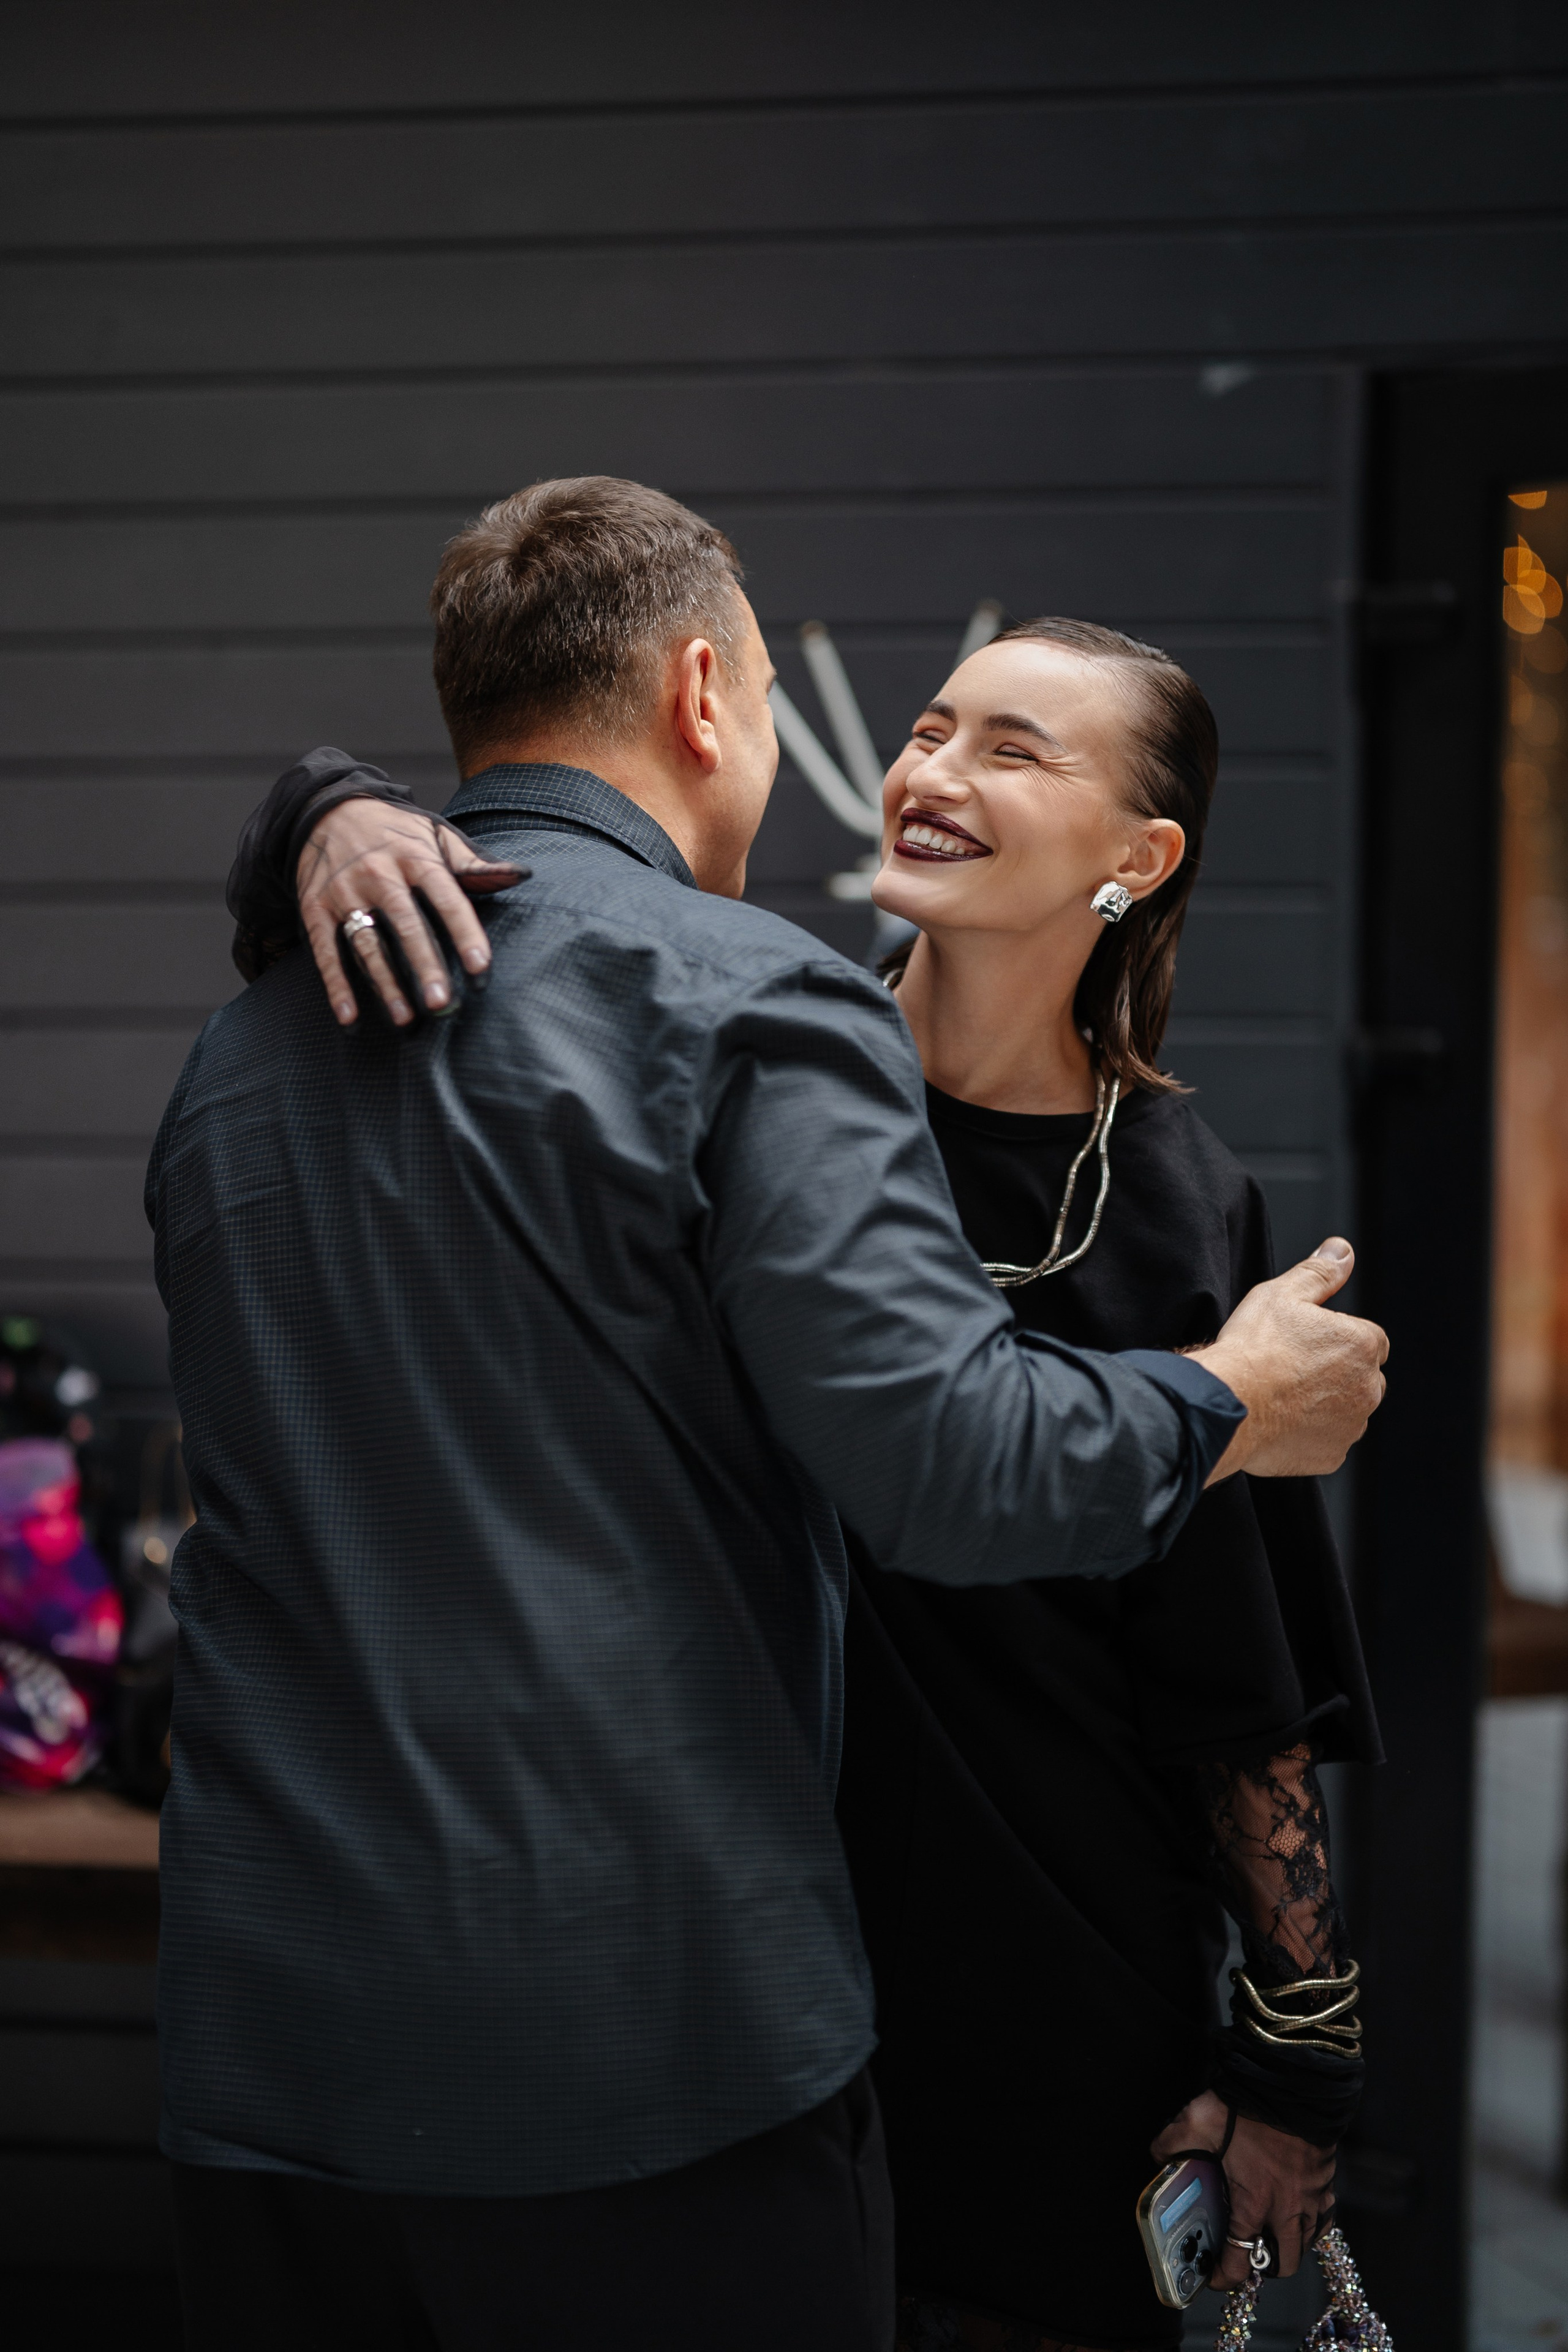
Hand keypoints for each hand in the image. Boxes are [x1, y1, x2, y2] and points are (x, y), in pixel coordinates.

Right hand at [296, 798, 524, 1026]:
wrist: (327, 808)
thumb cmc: (395, 832)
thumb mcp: (435, 835)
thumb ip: (474, 864)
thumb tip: (521, 875)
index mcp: (416, 858)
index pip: (446, 898)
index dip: (464, 933)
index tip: (480, 967)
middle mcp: (380, 875)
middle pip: (406, 924)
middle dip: (424, 964)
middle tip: (441, 1002)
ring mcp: (344, 892)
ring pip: (367, 943)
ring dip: (385, 983)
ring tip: (404, 1019)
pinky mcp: (316, 907)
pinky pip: (325, 950)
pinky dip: (336, 985)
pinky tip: (349, 1016)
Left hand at [1152, 2090, 1334, 2286]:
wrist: (1292, 2083)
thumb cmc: (1247, 2105)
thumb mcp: (1196, 2120)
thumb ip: (1171, 2143)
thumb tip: (1157, 2156)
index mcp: (1253, 2204)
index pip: (1240, 2262)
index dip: (1224, 2277)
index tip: (1213, 2277)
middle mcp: (1286, 2210)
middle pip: (1282, 2264)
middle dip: (1263, 2269)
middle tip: (1244, 2254)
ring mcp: (1311, 2199)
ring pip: (1305, 2245)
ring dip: (1287, 2248)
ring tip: (1269, 2235)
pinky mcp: (1326, 2183)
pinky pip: (1324, 2220)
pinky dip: (1311, 2226)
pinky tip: (1297, 2214)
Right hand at [1190, 1239, 1386, 1480]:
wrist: (1230, 1403)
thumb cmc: (1254, 1346)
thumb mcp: (1283, 1293)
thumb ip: (1319, 1272)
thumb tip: (1342, 1250)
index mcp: (1364, 1343)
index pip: (1365, 1339)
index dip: (1333, 1339)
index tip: (1303, 1343)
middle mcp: (1369, 1387)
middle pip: (1360, 1377)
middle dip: (1334, 1374)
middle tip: (1290, 1369)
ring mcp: (1352, 1426)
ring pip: (1345, 1411)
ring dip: (1324, 1405)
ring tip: (1281, 1397)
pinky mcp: (1332, 1456)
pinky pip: (1327, 1442)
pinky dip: (1309, 1434)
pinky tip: (1279, 1422)